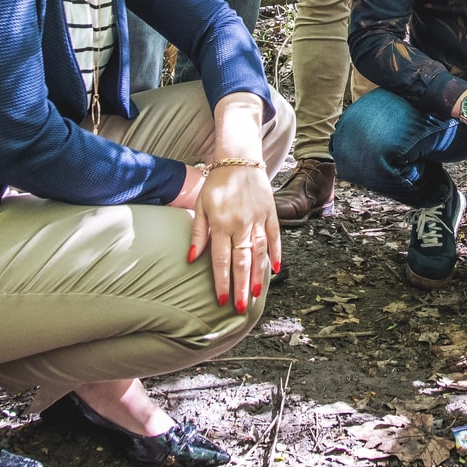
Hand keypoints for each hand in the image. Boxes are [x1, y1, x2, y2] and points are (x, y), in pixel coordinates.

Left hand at [187, 162, 278, 313]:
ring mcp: (258, 219)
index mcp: (221, 224)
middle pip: (241, 261)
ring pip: (259, 252)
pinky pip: (275, 236)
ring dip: (258, 274)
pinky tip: (277, 269)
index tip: (222, 300)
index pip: (221, 259)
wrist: (239, 158)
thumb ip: (198, 233)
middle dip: (240, 286)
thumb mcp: (201, 205)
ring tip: (256, 294)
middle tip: (240, 307)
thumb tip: (190, 259)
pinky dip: (276, 253)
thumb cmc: (216, 184)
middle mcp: (241, 224)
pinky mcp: (271, 213)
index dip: (221, 281)